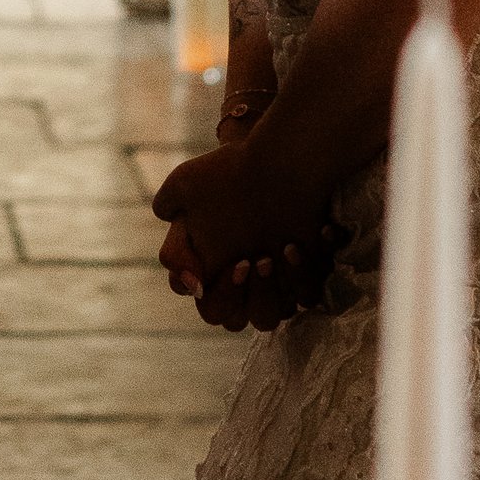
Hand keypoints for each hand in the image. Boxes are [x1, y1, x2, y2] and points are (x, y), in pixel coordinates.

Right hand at [151, 140, 344, 333]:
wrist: (274, 157)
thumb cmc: (227, 174)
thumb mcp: (184, 190)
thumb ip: (172, 228)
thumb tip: (192, 286)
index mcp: (211, 271)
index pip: (211, 308)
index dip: (221, 294)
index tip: (234, 262)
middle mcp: (241, 283)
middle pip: (238, 321)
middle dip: (247, 293)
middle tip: (254, 260)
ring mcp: (273, 282)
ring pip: (271, 317)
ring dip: (273, 289)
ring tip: (280, 250)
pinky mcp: (303, 274)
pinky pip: (306, 295)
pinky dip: (305, 272)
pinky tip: (301, 240)